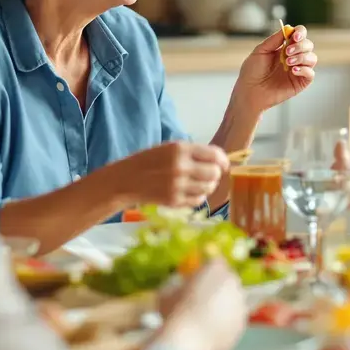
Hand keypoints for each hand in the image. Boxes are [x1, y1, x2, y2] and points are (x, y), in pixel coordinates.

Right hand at [108, 141, 229, 208]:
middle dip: (215, 174)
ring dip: (208, 186)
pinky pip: (198, 200)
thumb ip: (193, 153)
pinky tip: (189, 192)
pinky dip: (198, 197)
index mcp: (179, 149)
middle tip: (209, 174)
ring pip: (209, 188)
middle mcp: (180, 167)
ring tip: (198, 183)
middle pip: (214, 173)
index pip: (214, 155)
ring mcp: (177, 186)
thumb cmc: (149, 161)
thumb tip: (219, 160)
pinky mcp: (174, 201)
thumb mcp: (170, 148)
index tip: (224, 164)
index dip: (223, 160)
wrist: (126, 180)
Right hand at [157, 259, 245, 349]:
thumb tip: (180, 289)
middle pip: (228, 280)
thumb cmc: (173, 313)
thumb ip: (178, 286)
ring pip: (233, 301)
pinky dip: (224, 324)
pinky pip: (233, 321)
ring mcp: (240, 303)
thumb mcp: (168, 293)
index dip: (206, 271)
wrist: (188, 340)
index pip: (215, 262)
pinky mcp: (241, 323)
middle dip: (217, 287)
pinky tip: (209, 332)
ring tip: (204, 319)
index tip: (198, 279)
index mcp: (215, 267)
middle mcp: (232, 281)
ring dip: (223, 306)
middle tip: (202, 299)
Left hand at [234, 25, 316, 112]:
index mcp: (285, 47)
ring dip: (302, 57)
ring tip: (288, 62)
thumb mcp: (260, 51)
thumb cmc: (252, 72)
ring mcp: (298, 70)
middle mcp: (294, 57)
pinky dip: (304, 70)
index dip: (300, 33)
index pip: (299, 35)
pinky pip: (310, 73)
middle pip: (308, 45)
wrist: (250, 91)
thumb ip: (274, 40)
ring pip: (312, 58)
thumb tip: (288, 29)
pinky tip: (293, 71)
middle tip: (288, 52)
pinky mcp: (301, 82)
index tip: (294, 36)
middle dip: (300, 46)